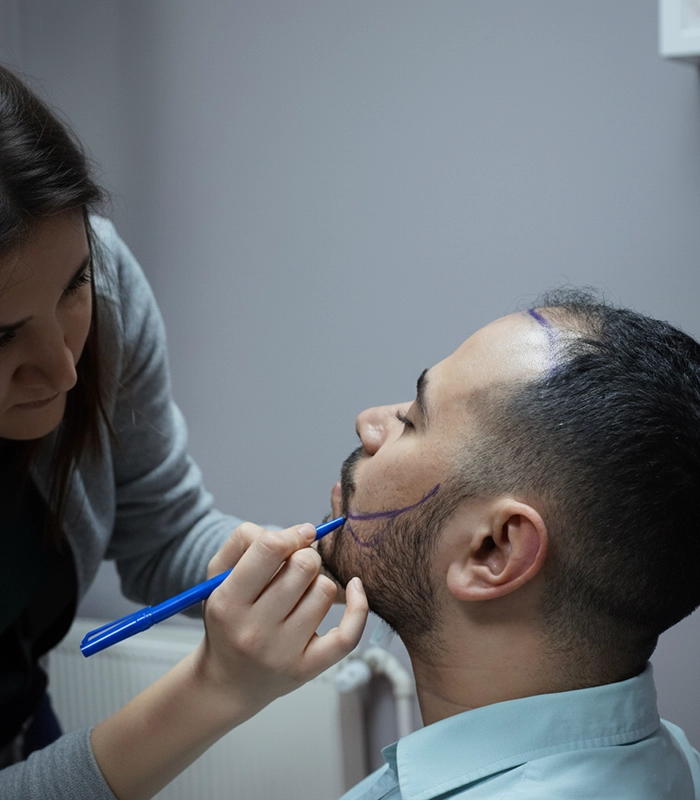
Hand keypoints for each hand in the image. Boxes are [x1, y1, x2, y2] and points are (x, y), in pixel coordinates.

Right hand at [193, 523, 367, 723]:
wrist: (227, 682)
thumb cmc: (227, 619)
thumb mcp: (216, 577)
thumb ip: (245, 540)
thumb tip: (299, 532)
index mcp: (228, 602)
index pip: (270, 548)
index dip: (291, 534)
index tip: (300, 535)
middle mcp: (254, 630)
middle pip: (304, 566)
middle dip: (306, 556)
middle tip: (297, 567)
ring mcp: (283, 653)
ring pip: (325, 591)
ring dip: (319, 583)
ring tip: (301, 594)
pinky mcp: (308, 669)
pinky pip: (349, 634)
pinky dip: (359, 606)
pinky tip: (355, 588)